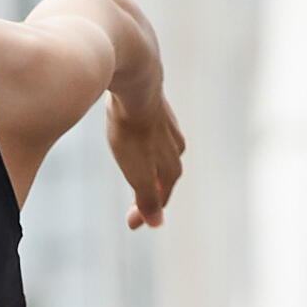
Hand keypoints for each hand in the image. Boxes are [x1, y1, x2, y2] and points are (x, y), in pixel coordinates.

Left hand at [111, 55, 186, 229]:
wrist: (135, 81)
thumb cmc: (133, 131)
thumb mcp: (138, 171)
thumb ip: (147, 198)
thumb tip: (156, 224)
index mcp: (172, 167)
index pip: (161, 198)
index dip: (147, 213)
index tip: (131, 225)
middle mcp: (176, 147)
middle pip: (163, 178)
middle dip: (150, 193)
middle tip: (133, 207)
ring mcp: (167, 126)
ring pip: (159, 154)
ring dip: (149, 168)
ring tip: (138, 174)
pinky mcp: (155, 108)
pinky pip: (150, 133)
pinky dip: (144, 144)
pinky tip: (138, 140)